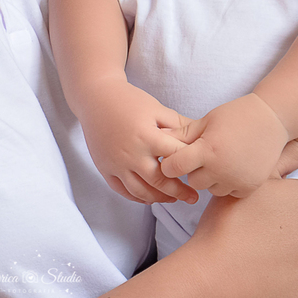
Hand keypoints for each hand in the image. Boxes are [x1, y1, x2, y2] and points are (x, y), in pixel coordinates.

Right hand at [78, 79, 198, 203]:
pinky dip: (138, 197)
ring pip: (141, 192)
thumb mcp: (156, 107)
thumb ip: (178, 125)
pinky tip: (150, 197)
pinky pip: (123, 191)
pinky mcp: (105, 168)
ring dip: (160, 198)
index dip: (190, 165)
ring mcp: (116, 164)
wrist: (96, 98)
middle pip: (160, 182)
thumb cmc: (129, 100)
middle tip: (194, 198)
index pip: (175, 158)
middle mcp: (131, 154)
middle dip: (179, 192)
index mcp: (147, 136)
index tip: (201, 171)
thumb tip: (200, 139)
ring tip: (174, 199)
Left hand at [160, 93, 288, 197]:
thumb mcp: (206, 120)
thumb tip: (158, 139)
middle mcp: (222, 169)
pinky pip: (229, 193)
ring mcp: (237, 180)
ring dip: (211, 178)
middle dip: (193, 170)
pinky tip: (233, 166)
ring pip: (211, 189)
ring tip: (220, 159)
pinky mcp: (250, 188)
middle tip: (203, 155)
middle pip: (192, 182)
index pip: (174, 168)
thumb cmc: (236, 116)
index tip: (173, 157)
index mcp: (208, 150)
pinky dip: (228, 183)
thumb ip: (182, 134)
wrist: (272, 119)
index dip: (170, 163)